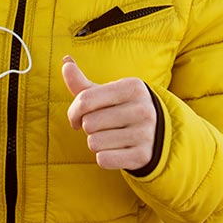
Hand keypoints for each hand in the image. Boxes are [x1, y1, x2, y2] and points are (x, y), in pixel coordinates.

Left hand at [62, 56, 156, 170]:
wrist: (157, 133)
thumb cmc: (122, 109)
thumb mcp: (106, 94)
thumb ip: (82, 83)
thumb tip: (65, 62)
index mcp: (132, 87)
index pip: (85, 100)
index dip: (74, 111)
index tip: (77, 117)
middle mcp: (142, 109)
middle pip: (89, 123)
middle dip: (88, 127)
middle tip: (101, 127)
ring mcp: (145, 133)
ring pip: (94, 143)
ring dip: (96, 143)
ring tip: (110, 138)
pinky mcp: (143, 156)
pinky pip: (103, 160)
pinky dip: (104, 158)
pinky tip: (117, 151)